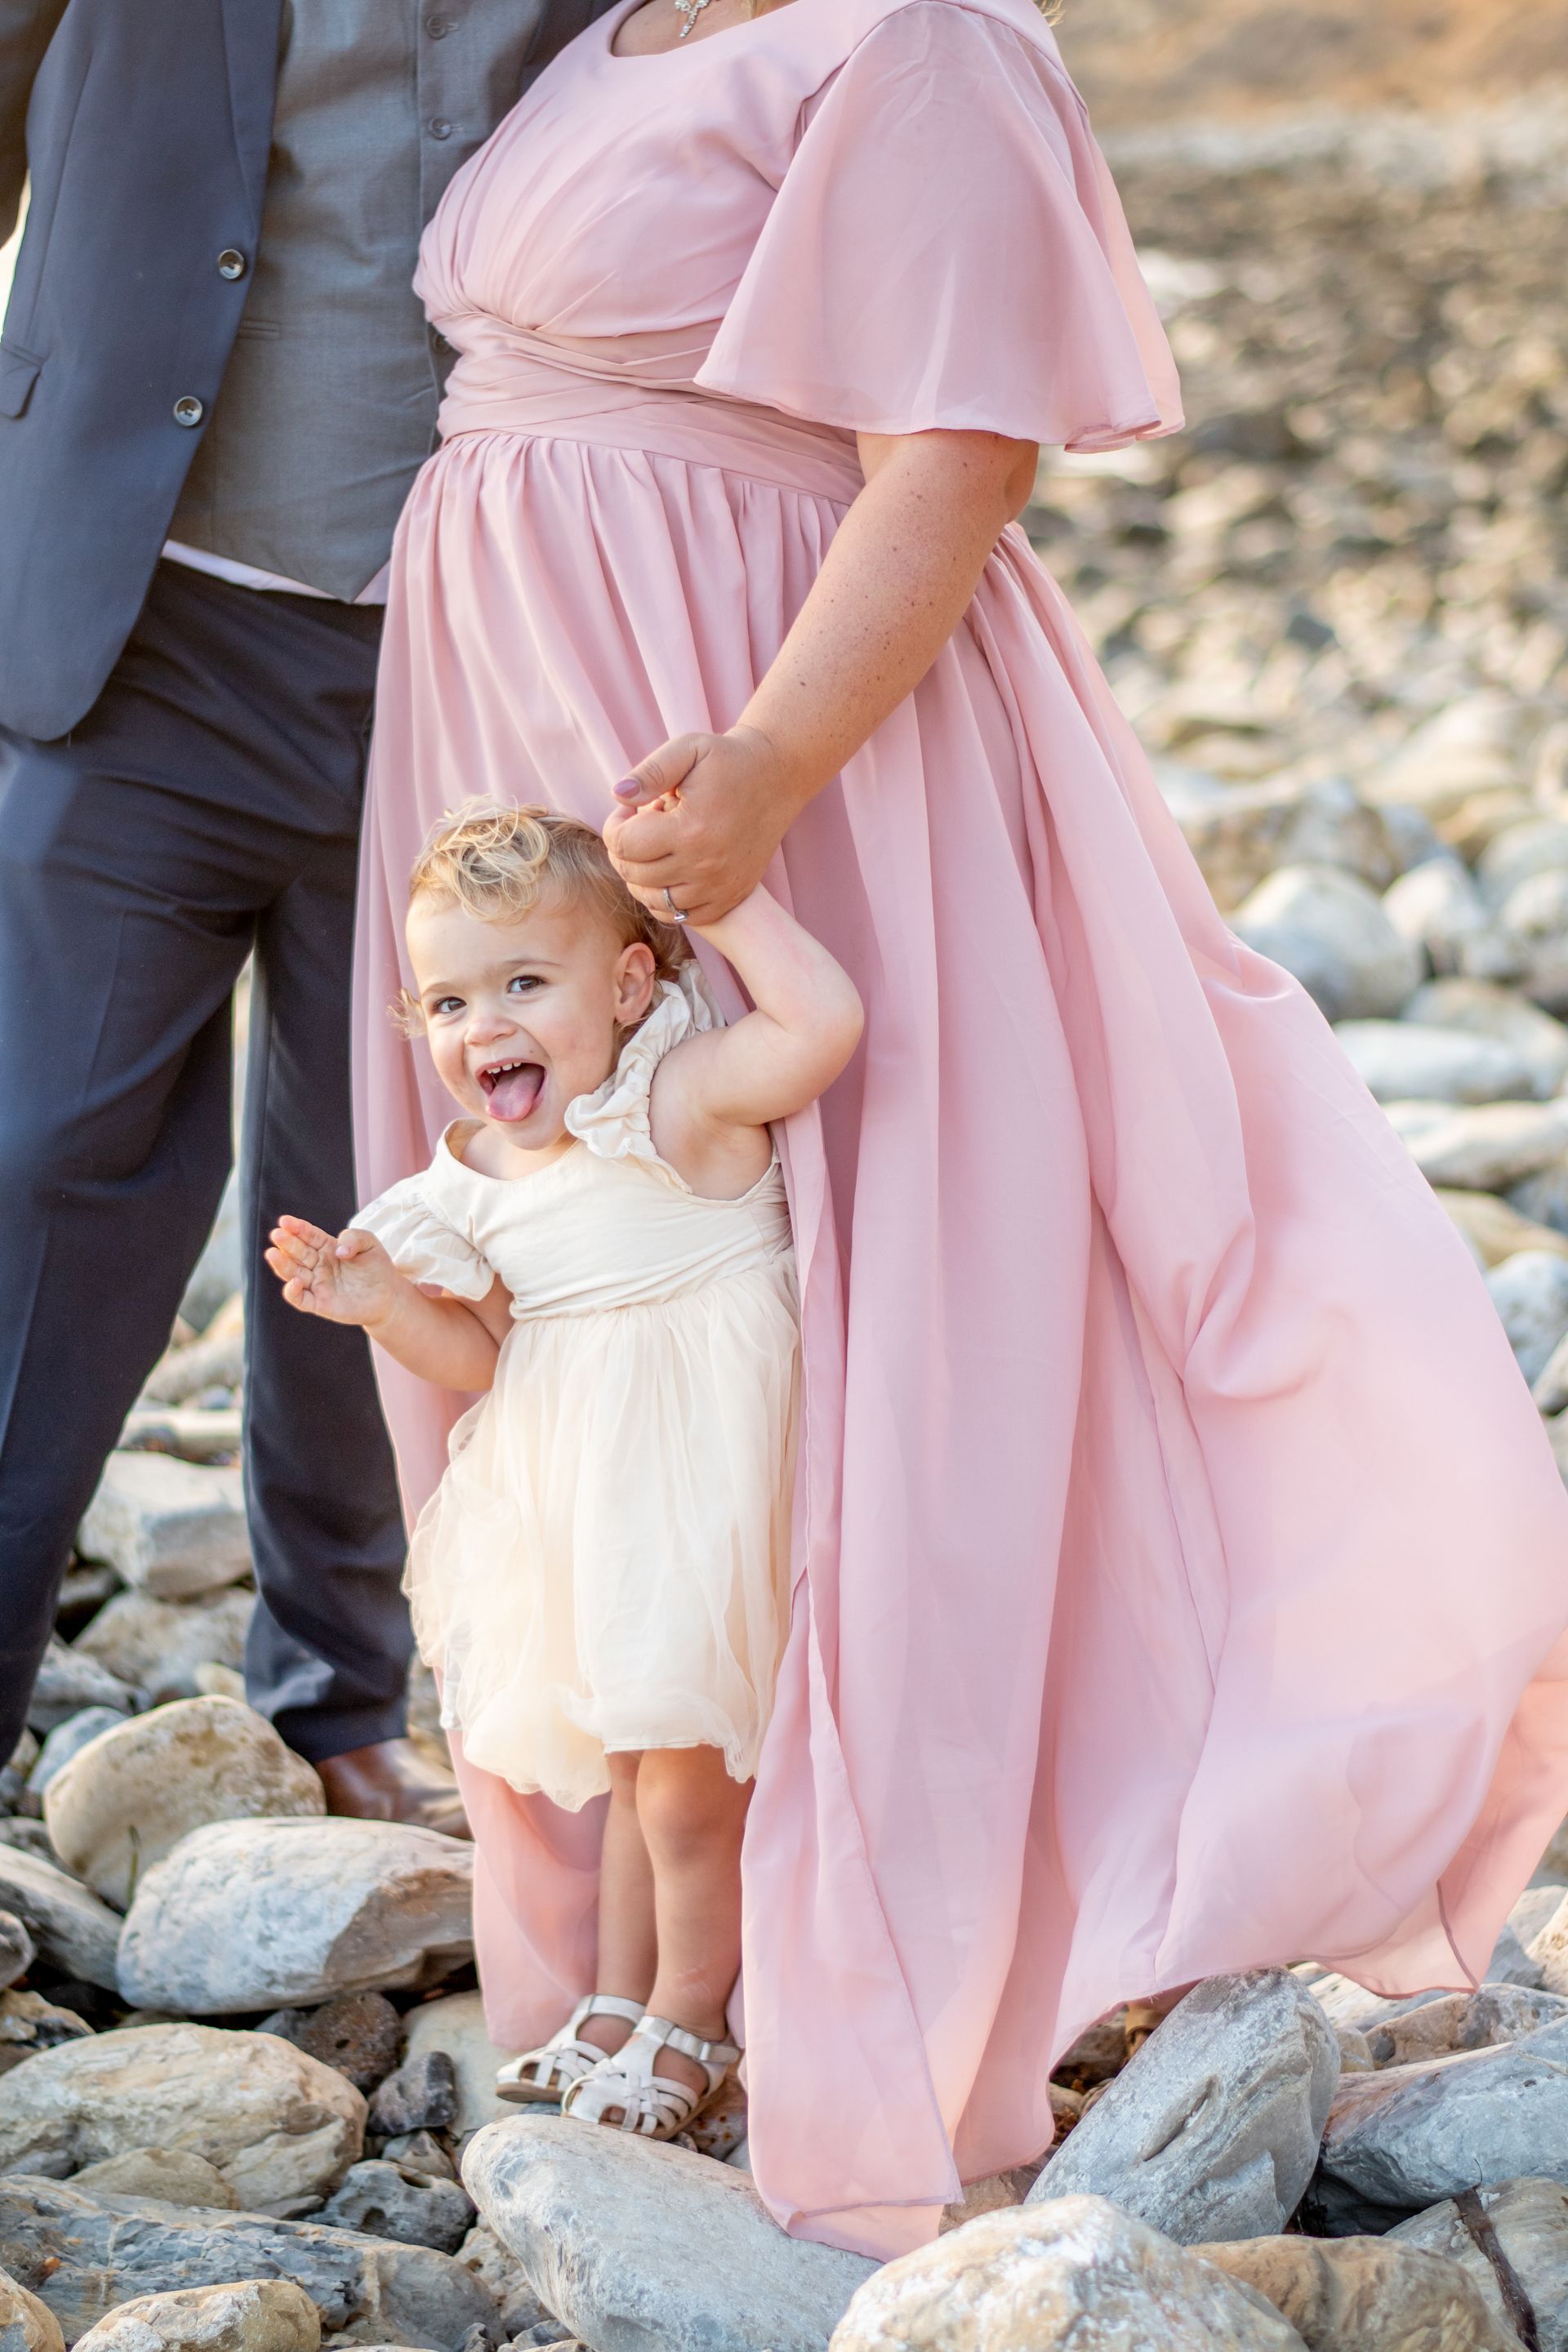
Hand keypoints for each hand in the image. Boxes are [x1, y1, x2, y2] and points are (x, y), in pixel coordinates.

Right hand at [266, 1217, 403, 1329]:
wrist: (389, 1296)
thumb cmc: (376, 1267)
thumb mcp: (370, 1243)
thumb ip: (354, 1238)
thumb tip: (338, 1250)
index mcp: (327, 1248)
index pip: (308, 1236)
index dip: (297, 1228)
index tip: (285, 1221)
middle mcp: (318, 1265)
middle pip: (298, 1253)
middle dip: (286, 1243)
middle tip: (277, 1234)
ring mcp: (317, 1284)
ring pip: (293, 1274)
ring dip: (282, 1264)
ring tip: (272, 1253)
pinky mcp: (319, 1304)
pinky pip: (300, 1299)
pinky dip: (293, 1292)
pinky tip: (294, 1282)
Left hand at [604, 726, 806, 927]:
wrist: (777, 777)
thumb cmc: (727, 761)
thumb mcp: (688, 749)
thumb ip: (650, 772)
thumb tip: (619, 795)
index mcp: (692, 829)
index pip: (623, 845)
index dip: (614, 827)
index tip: (629, 810)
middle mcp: (706, 866)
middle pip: (633, 875)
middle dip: (626, 849)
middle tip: (643, 825)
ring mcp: (720, 887)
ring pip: (653, 900)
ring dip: (641, 876)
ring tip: (656, 847)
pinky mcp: (730, 898)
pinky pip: (682, 917)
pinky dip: (666, 900)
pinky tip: (669, 871)